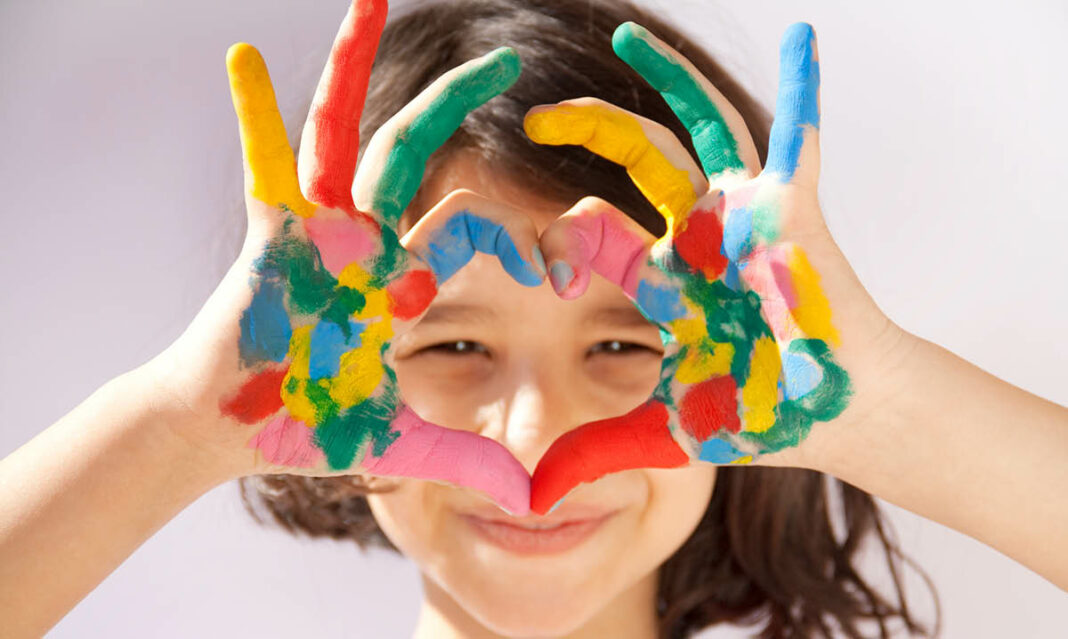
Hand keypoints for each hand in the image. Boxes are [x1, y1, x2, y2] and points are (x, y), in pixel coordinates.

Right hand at [144, 0, 543, 514]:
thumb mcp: (403, 443)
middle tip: (507, 55)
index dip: (518, 240)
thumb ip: (467, 463)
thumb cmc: (312, 426)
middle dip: (458, 98)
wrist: (236, 429)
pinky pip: (263, 167)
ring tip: (370, 0)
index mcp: (402, 278)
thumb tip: (533, 502)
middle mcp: (366, 240)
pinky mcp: (271, 238)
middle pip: (417, 151)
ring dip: (354, 67)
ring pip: (346, 135)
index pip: (474, 229)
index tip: (552, 268)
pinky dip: (254, 116)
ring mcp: (318, 232)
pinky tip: (243, 57)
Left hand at [523, 22, 910, 512]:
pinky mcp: (789, 207)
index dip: (560, 240)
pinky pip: (795, 136)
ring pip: (693, 130)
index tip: (543, 263)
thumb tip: (529, 503)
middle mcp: (695, 233)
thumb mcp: (667, 431)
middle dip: (585, 132)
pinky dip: (801, 90)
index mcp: (662, 276)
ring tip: (623, 37)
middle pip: (632, 164)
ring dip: (664, 80)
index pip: (592, 234)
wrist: (840, 415)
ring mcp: (740, 214)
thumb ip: (600, 452)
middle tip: (532, 116)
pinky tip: (803, 39)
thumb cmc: (764, 415)